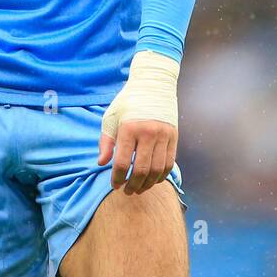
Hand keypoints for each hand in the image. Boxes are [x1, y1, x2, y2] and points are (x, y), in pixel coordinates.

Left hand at [97, 50, 179, 195]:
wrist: (153, 85)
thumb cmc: (128, 102)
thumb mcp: (111, 118)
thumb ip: (106, 141)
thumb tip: (102, 163)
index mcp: (129, 128)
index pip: (122, 162)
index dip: (118, 178)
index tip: (115, 185)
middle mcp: (148, 133)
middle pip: (141, 170)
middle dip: (133, 185)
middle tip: (127, 191)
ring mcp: (163, 135)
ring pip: (156, 170)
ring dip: (148, 184)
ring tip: (139, 189)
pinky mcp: (174, 137)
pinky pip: (169, 163)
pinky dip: (161, 175)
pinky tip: (153, 180)